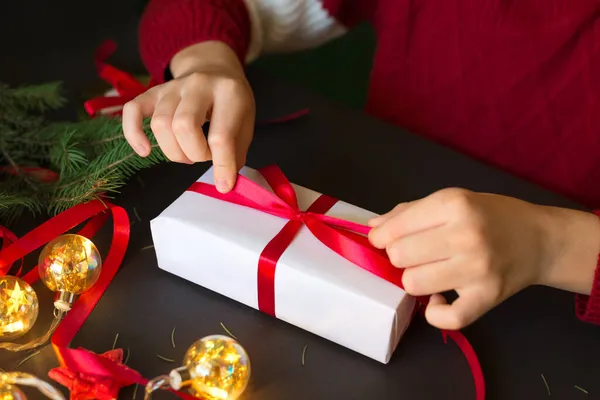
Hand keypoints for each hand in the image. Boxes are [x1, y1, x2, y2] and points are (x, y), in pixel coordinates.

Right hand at [122, 41, 254, 192]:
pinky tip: (145, 150)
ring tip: (187, 152)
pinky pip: (132, 110)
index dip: (222, 166)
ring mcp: (173, 86)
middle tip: (203, 156)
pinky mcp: (153, 92)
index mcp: (229, 92)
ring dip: (173, 150)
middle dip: (194, 153)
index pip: (221, 136)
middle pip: (184, 127)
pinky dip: (134, 133)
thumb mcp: (246, 125)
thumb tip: (224, 183)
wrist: (215, 69)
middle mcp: (199, 84)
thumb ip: (236, 153)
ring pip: (160, 124)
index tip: (224, 184)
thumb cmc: (232, 104)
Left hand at [368, 188, 599, 329]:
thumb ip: (408, 213)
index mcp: (452, 205)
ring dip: (416, 280)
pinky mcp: (488, 297)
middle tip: (417, 255)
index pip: (393, 230)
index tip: (386, 241)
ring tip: (432, 271)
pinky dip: (436, 312)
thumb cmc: (489, 215)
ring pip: (413, 285)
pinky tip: (441, 297)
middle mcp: (465, 235)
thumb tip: (371, 229)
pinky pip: (446, 318)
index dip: (381, 239)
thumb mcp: (450, 200)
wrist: (539, 239)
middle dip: (400, 257)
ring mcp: (477, 269)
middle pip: (399, 257)